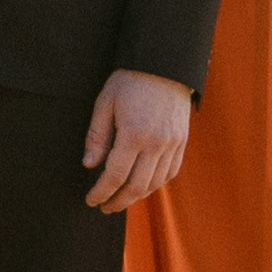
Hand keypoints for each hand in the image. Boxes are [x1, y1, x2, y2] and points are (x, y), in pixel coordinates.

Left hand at [83, 69, 191, 212]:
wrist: (165, 63)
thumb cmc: (130, 80)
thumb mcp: (105, 102)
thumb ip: (97, 136)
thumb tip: (89, 165)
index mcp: (134, 134)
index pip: (114, 176)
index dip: (101, 192)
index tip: (90, 200)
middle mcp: (156, 144)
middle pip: (136, 187)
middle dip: (118, 202)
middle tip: (104, 207)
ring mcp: (172, 144)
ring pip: (155, 183)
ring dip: (136, 197)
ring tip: (121, 199)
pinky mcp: (181, 141)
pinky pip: (170, 172)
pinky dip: (156, 184)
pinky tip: (144, 186)